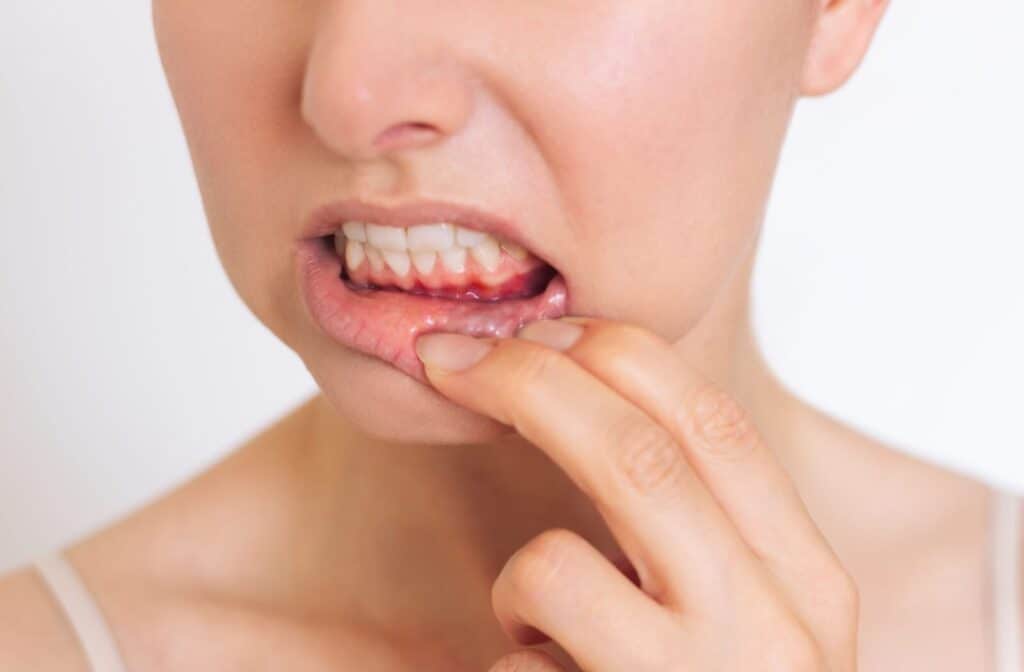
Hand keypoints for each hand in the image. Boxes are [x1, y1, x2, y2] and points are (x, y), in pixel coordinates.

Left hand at [414, 317, 858, 671]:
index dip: (613, 356)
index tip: (537, 331)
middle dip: (525, 384)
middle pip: (635, 456)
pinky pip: (522, 667)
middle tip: (447, 358)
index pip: (711, 424)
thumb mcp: (745, 615)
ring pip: (554, 565)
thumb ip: (704, 530)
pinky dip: (513, 667)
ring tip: (546, 638)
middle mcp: (774, 634)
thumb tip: (591, 392)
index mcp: (806, 583)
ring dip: (521, 582)